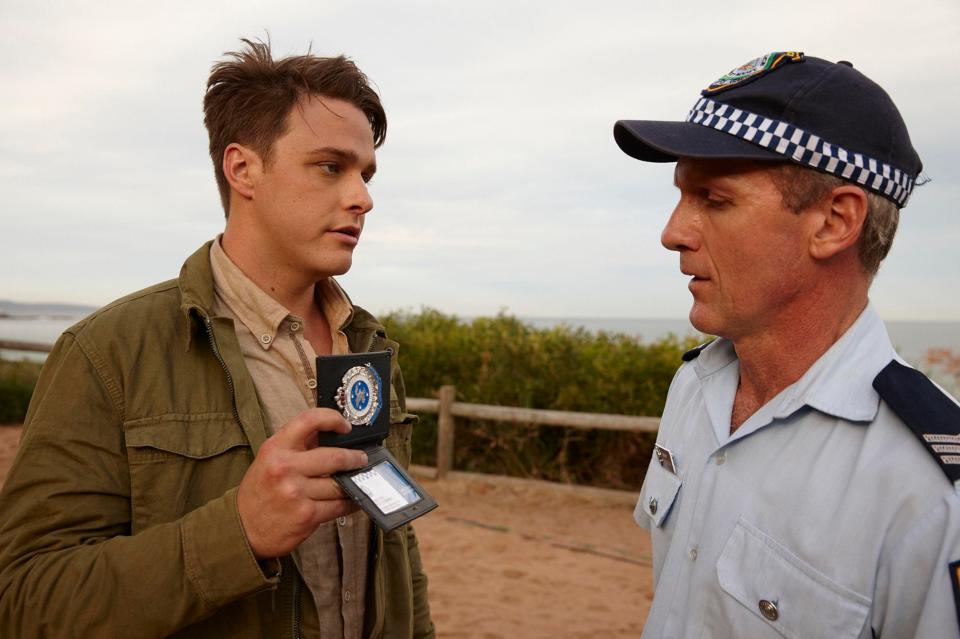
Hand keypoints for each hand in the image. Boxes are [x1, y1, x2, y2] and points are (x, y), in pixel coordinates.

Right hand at [237, 407, 367, 558]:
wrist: (243, 528)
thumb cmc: (260, 491)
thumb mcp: (270, 459)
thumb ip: (297, 445)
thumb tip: (330, 434)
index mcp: (276, 448)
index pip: (308, 421)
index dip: (332, 419)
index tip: (345, 426)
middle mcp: (285, 468)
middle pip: (334, 457)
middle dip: (354, 457)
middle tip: (361, 458)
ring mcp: (297, 493)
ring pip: (339, 483)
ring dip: (353, 482)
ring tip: (359, 479)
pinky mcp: (307, 515)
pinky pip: (339, 505)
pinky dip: (350, 502)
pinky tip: (353, 498)